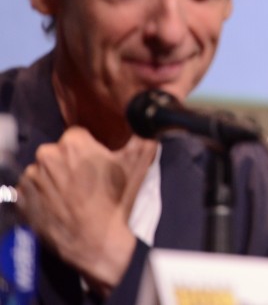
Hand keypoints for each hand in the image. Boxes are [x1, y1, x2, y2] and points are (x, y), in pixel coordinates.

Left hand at [18, 128, 156, 295]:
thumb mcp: (139, 164)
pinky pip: (32, 189)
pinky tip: (61, 205)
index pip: (79, 135)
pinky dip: (43, 194)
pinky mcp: (22, 199)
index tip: (98, 164)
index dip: (90, 149)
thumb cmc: (116, 202)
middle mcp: (46, 157)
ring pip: (45, 170)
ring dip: (56, 178)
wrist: (96, 242)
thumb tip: (147, 123)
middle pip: (59, 151)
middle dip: (71, 162)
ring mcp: (31, 179)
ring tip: (74, 196)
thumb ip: (144, 135)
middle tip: (88, 181)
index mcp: (72, 143)